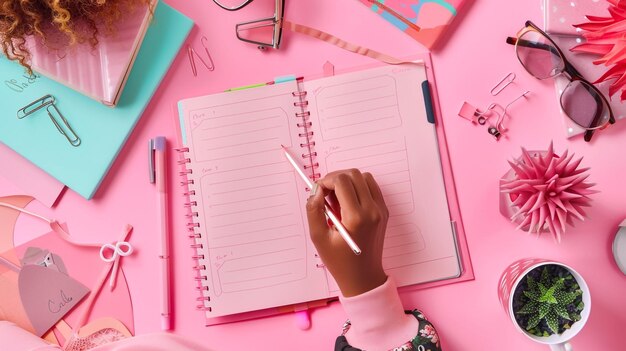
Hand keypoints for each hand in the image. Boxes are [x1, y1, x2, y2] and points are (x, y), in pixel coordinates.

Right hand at [306, 169, 388, 296]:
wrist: (363, 277)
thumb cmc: (340, 262)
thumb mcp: (319, 238)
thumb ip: (314, 211)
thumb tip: (315, 192)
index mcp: (356, 217)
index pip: (342, 181)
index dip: (326, 181)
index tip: (318, 192)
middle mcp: (372, 210)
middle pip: (354, 175)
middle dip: (336, 178)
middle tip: (325, 194)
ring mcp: (381, 210)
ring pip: (364, 177)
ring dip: (348, 181)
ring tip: (337, 199)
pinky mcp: (384, 211)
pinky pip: (372, 187)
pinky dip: (358, 187)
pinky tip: (348, 202)